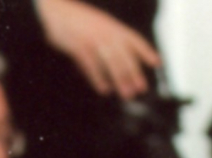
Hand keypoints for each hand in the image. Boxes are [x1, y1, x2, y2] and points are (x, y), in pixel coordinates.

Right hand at [35, 0, 160, 98]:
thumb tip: (121, 63)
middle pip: (124, 55)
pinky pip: (91, 65)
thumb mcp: (98, 25)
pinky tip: (104, 89)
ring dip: (120, 79)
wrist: (54, 9)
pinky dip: (98, 78)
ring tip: (127, 93)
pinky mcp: (78, 46)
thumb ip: (110, 40)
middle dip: (134, 73)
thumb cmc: (77, 20)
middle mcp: (105, 32)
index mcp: (112, 26)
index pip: (134, 39)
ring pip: (110, 62)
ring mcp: (92, 39)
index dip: (146, 51)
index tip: (157, 63)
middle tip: (141, 89)